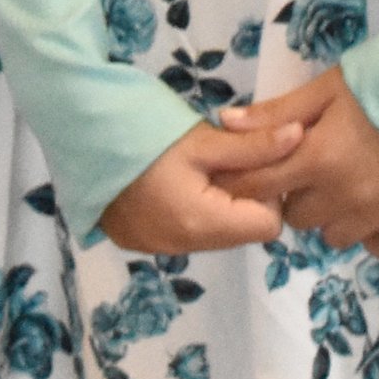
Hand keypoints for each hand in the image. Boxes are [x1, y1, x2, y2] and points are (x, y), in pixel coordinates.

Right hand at [100, 114, 285, 255]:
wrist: (77, 132)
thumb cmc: (143, 130)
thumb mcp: (202, 138)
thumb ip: (254, 146)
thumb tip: (301, 137)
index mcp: (202, 223)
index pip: (268, 225)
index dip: (269, 191)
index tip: (250, 160)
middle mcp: (183, 246)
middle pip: (241, 231)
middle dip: (243, 196)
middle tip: (222, 158)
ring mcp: (158, 247)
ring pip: (215, 233)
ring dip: (218, 202)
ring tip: (197, 166)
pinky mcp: (141, 240)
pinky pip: (187, 232)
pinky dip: (192, 208)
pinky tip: (174, 180)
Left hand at [219, 65, 378, 262]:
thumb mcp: (325, 89)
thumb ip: (276, 112)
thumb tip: (225, 123)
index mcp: (318, 157)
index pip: (261, 187)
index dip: (249, 184)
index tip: (257, 174)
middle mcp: (345, 194)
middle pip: (298, 217)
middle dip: (297, 196)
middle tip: (313, 170)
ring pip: (334, 237)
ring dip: (332, 217)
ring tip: (345, 187)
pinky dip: (374, 236)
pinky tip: (374, 212)